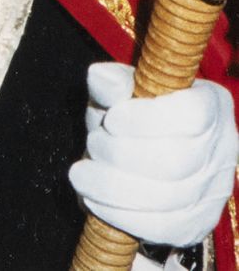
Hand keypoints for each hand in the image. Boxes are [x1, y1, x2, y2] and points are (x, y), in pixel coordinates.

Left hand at [69, 62, 237, 247]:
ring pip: (166, 200)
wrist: (144, 153)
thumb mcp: (123, 89)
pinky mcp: (195, 224)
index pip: (191, 116)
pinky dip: (120, 215)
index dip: (146, 120)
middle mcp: (222, 150)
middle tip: (93, 144)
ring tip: (83, 173)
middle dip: (121, 155)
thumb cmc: (134, 113)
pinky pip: (160, 228)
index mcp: (212, 104)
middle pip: (175, 162)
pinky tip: (93, 200)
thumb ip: (113, 82)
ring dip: (113, 187)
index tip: (111, 119)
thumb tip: (99, 78)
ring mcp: (212, 192)